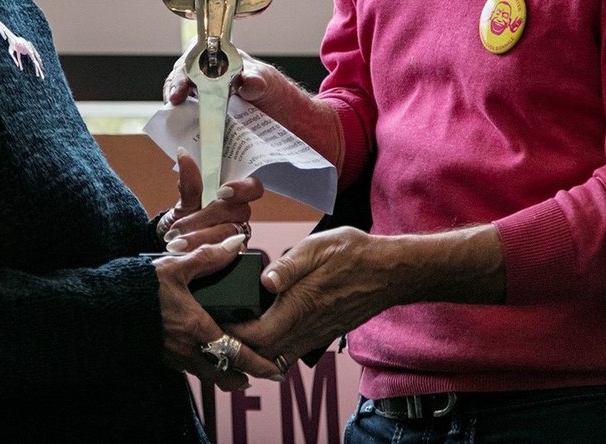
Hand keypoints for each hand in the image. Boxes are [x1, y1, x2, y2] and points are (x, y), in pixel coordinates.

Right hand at [154, 234, 282, 389]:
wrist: (103, 306)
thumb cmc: (140, 286)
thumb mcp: (176, 266)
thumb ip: (209, 257)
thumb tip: (236, 245)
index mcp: (197, 327)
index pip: (236, 353)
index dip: (257, 364)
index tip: (274, 371)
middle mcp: (187, 348)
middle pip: (222, 374)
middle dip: (241, 377)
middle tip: (256, 376)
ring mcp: (172, 355)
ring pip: (204, 373)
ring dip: (222, 373)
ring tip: (236, 371)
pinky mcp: (159, 355)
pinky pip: (188, 367)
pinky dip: (202, 366)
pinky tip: (203, 355)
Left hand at [156, 147, 262, 252]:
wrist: (174, 242)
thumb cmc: (185, 215)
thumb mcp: (185, 199)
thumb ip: (189, 181)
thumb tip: (183, 153)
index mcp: (234, 194)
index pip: (252, 187)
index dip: (242, 188)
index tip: (221, 192)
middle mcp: (240, 213)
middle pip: (237, 212)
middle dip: (206, 219)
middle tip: (179, 227)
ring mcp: (239, 235)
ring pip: (228, 235)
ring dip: (200, 239)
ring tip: (175, 242)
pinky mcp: (233, 256)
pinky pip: (224, 256)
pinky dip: (202, 254)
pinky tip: (185, 254)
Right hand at [163, 52, 343, 169]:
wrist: (293, 124)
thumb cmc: (281, 97)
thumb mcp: (271, 85)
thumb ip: (259, 81)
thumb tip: (247, 81)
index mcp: (223, 60)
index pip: (195, 58)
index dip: (183, 72)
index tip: (181, 90)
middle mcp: (211, 77)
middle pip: (183, 77)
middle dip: (175, 88)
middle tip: (174, 103)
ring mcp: (208, 98)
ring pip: (184, 99)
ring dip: (177, 109)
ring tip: (175, 122)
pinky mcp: (209, 119)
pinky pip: (192, 120)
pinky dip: (186, 126)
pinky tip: (187, 137)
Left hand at [230, 227, 388, 367]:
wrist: (390, 271)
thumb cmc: (354, 253)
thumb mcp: (319, 247)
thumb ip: (289, 265)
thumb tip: (264, 279)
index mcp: (300, 305)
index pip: (256, 336)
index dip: (232, 334)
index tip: (216, 321)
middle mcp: (307, 327)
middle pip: (262, 353)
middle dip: (238, 345)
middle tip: (219, 326)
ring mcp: (316, 335)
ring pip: (277, 357)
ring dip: (255, 350)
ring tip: (237, 330)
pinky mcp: (324, 334)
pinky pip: (293, 352)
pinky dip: (274, 349)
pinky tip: (266, 330)